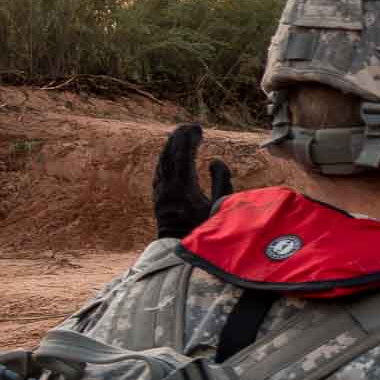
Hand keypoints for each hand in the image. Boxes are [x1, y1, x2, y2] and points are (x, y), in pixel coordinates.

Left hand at [153, 123, 233, 239]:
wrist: (182, 252)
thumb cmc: (206, 231)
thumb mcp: (220, 206)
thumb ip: (221, 180)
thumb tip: (214, 161)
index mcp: (184, 187)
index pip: (183, 154)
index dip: (190, 139)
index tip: (199, 128)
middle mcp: (168, 187)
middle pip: (170, 154)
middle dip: (180, 137)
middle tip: (191, 127)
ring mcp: (160, 192)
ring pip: (162, 161)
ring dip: (172, 146)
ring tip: (182, 136)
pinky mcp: (158, 197)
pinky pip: (160, 170)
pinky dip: (166, 158)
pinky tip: (171, 154)